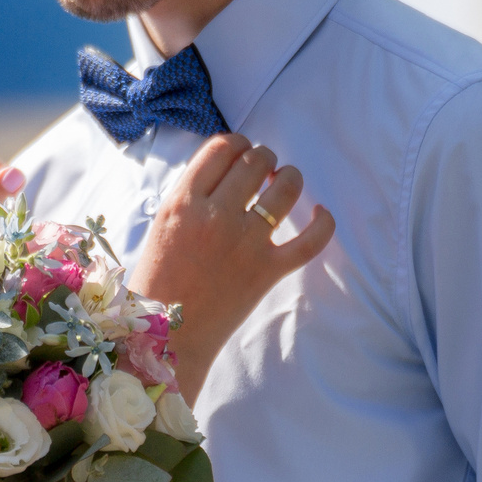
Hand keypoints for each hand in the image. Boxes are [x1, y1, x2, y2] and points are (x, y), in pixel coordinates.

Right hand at [129, 135, 333, 399]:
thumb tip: (229, 169)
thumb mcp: (162, 226)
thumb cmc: (158, 283)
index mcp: (183, 202)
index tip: (240, 155)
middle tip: (262, 172)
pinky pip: (311, 239)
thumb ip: (192, 195)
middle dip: (264, 159)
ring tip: (284, 185)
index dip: (238, 144)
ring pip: (286, 187)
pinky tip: (320, 213)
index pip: (222, 147)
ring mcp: (246, 243)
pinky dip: (323, 222)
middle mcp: (216, 216)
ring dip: (290, 178)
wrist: (166, 337)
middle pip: (256, 160)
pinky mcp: (268, 271)